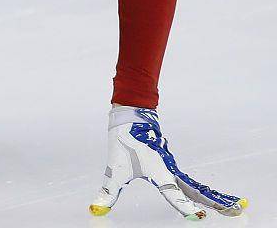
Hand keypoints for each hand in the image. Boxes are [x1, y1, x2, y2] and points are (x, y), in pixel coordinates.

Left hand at [90, 106, 245, 219]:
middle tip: (237, 211)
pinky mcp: (171, 164)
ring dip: (213, 197)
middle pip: (197, 190)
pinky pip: (189, 180)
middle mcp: (170, 170)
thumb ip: (109, 191)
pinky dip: (201, 190)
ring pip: (196, 185)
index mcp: (159, 171)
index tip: (197, 216)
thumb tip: (97, 207)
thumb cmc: (124, 142)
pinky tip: (206, 197)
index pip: (174, 193)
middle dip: (215, 202)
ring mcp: (172, 166)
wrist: (132, 118)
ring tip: (232, 207)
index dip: (184, 205)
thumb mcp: (113, 169)